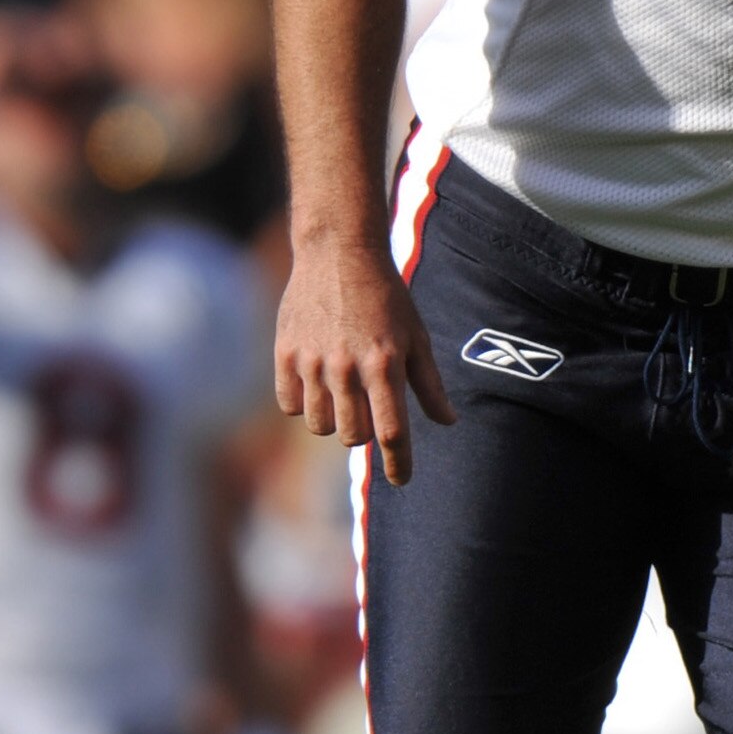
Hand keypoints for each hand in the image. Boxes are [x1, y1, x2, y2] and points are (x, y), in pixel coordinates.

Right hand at [275, 234, 454, 483]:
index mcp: (385, 365)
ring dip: (334, 420)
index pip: (392, 432)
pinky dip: (303, 403)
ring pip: (320, 426)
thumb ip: (429, 384)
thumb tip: (448, 422)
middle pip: (353, 436)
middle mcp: (347, 367)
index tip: (402, 480)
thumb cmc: (386, 297)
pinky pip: (290, 405)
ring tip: (342, 395)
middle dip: (364, 434)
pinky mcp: (284, 354)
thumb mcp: (416, 336)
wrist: (338, 253)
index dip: (399, 463)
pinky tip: (316, 383)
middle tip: (368, 411)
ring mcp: (312, 361)